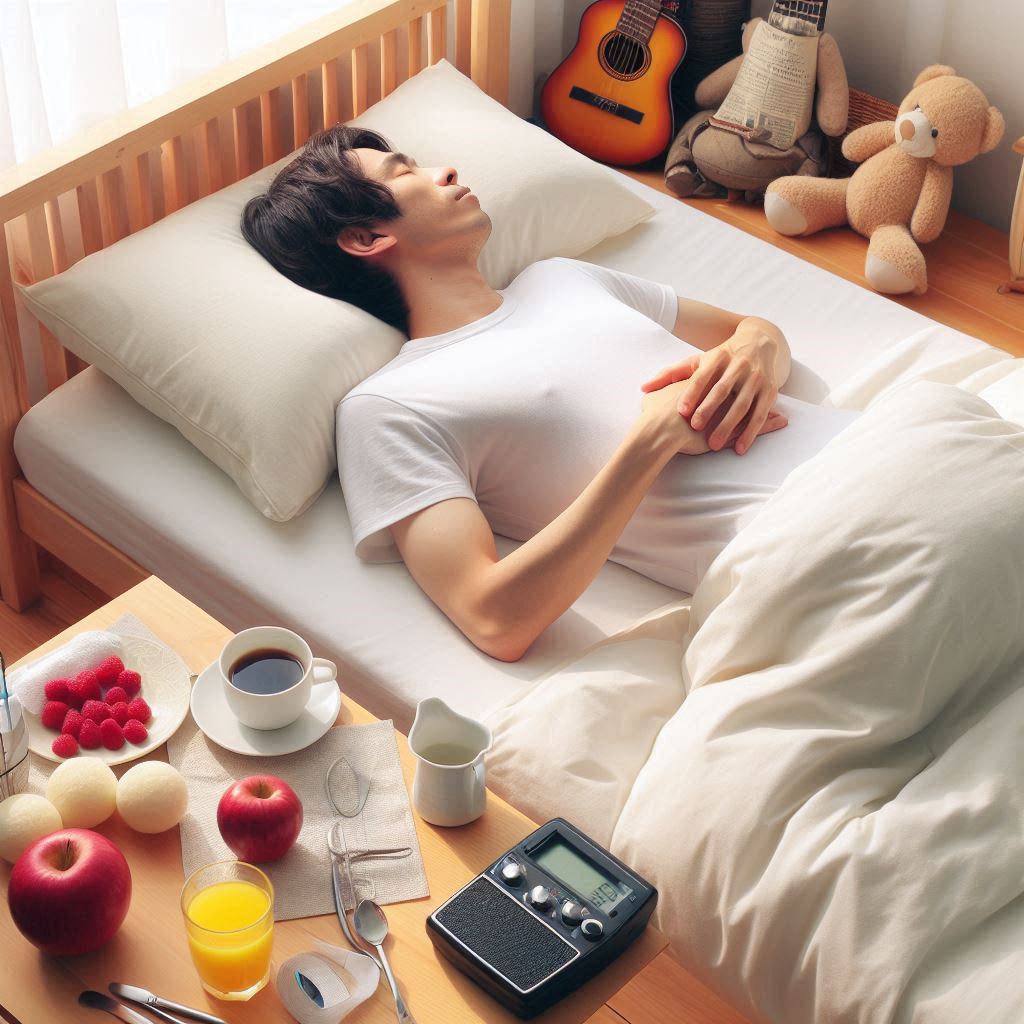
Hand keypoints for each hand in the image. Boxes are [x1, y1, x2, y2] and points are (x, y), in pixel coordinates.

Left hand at [641, 324, 783, 454]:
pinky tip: (739, 448)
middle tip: (695, 428)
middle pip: (722, 390)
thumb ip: (671, 375)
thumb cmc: (720, 358)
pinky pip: (759, 414)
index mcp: (717, 358)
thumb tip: (643, 387)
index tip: (681, 411)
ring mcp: (755, 378)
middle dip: (709, 409)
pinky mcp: (769, 391)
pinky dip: (750, 432)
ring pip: (742, 404)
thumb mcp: (698, 362)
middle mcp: (738, 366)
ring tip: (713, 445)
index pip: (701, 377)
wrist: (759, 342)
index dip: (691, 393)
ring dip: (728, 425)